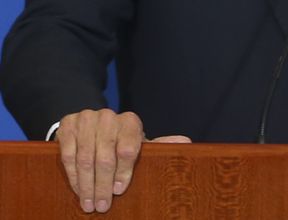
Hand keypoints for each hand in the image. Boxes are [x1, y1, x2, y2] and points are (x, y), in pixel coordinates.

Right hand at [56, 108, 190, 213]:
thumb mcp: (139, 145)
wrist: (92, 127)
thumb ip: (159, 146)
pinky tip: (77, 190)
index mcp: (130, 121)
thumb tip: (185, 142)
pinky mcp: (68, 124)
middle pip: (105, 156)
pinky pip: (68, 154)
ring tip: (88, 204)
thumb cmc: (120, 142)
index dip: (124, 172)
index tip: (119, 191)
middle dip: (102, 185)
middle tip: (102, 206)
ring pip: (85, 157)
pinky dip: (73, 175)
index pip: (128, 149)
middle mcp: (109, 117)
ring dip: (86, 184)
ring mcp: (87, 119)